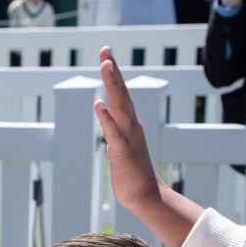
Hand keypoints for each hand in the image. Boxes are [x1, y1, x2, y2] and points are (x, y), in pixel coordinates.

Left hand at [93, 47, 163, 218]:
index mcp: (129, 124)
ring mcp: (128, 137)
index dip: (113, 74)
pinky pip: (113, 132)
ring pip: (119, 106)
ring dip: (112, 86)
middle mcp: (131, 126)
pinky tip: (98, 104)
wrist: (146, 196)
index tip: (106, 54)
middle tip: (105, 50)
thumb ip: (114, 131)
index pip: (120, 94)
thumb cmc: (132, 173)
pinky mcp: (122, 151)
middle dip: (113, 71)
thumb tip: (108, 118)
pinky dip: (106, 118)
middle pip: (121, 93)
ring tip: (106, 65)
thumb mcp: (120, 146)